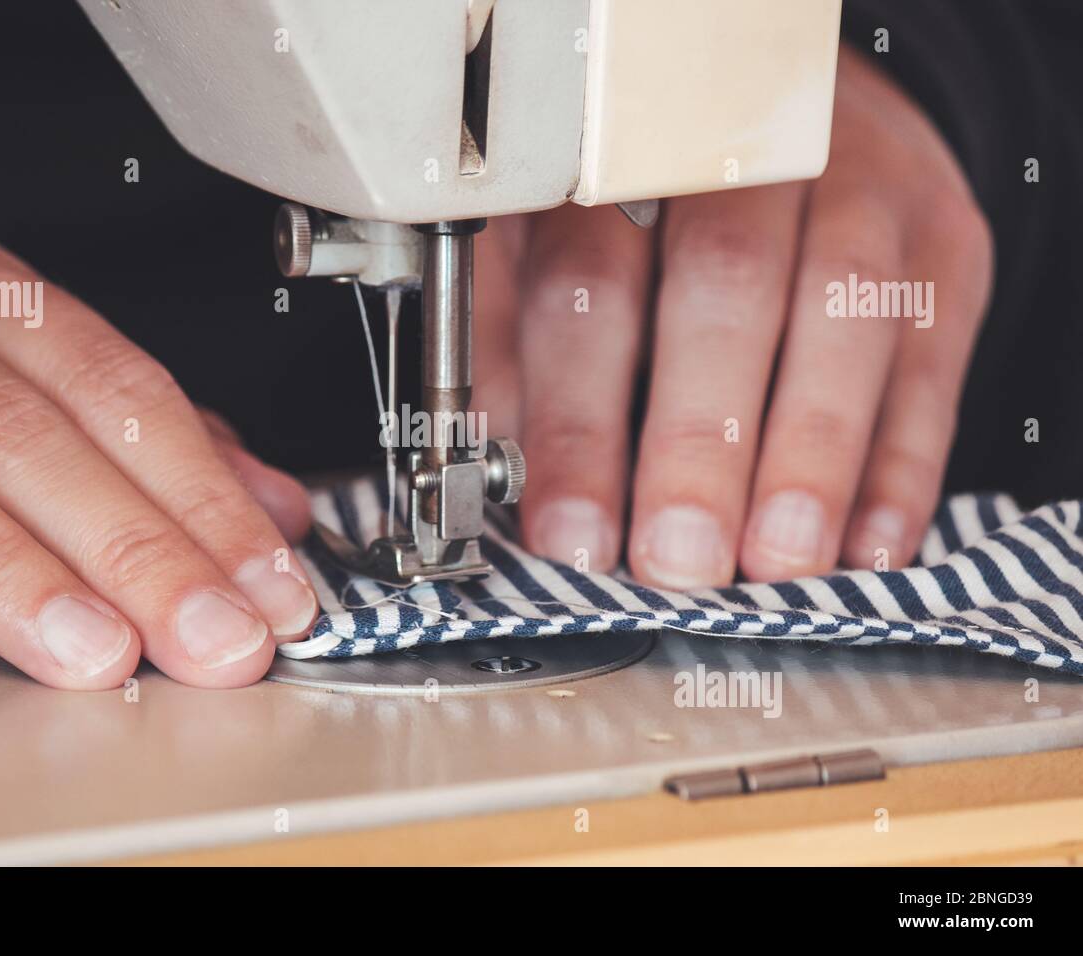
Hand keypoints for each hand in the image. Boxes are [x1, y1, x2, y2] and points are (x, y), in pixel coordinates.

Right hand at [0, 206, 314, 688]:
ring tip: (94, 651)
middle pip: (21, 425)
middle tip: (210, 638)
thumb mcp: (2, 364)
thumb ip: (131, 433)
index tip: (267, 586)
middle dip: (133, 544)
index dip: (202, 492)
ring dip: (5, 564)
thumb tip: (268, 504)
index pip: (114, 387)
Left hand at [475, 45, 993, 585]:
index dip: (580, 418)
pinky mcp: (946, 250)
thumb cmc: (656, 209)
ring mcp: (862, 193)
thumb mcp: (553, 248)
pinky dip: (905, 460)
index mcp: (625, 165)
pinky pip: (935, 357)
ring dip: (813, 452)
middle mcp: (749, 164)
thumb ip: (517, 347)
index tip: (571, 533)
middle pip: (726, 286)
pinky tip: (870, 541)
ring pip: (846, 309)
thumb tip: (497, 475)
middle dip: (699, 439)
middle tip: (679, 557)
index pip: (593, 286)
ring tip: (780, 557)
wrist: (809, 114)